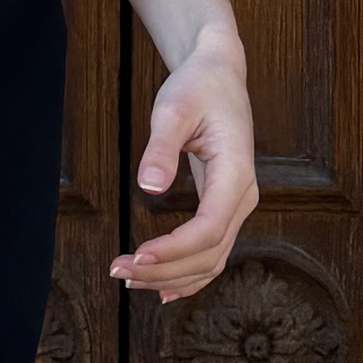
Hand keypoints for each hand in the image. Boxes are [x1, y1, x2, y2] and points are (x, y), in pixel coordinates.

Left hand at [110, 34, 257, 301]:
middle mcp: (243, 196)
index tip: (136, 256)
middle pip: (209, 253)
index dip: (173, 250)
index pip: (209, 229)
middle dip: (164, 270)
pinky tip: (162, 288)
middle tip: (118, 271)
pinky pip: (212, 252)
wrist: (220, 74)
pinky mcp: (224, 206)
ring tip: (129, 279)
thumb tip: (149, 186)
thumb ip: (162, 147)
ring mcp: (237, 204)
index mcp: (236, 173)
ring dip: (172, 277)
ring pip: (212, 259)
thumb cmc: (198, 86)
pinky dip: (188, 274)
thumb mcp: (174, 107)